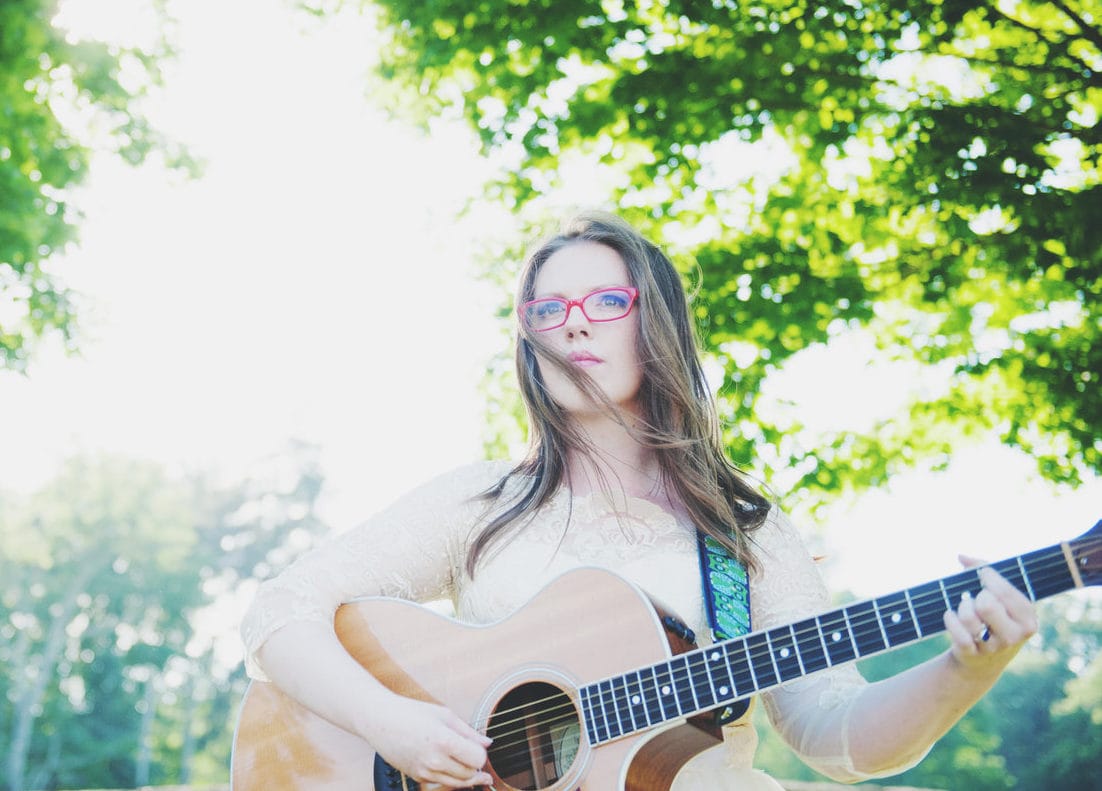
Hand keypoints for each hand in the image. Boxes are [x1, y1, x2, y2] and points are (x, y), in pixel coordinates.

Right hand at [364, 694, 492, 788]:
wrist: (381, 721)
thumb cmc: (412, 713)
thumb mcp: (445, 715)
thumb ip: (468, 731)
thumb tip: (487, 743)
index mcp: (444, 741)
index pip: (477, 759)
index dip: (482, 754)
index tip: (481, 748)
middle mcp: (435, 760)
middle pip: (469, 774)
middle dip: (478, 768)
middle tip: (480, 760)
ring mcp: (425, 771)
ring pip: (457, 783)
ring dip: (469, 778)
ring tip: (480, 776)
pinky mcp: (417, 776)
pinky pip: (442, 783)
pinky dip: (453, 779)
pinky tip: (458, 773)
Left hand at [943, 555, 1037, 672]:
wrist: (983, 661)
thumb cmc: (993, 618)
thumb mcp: (1000, 598)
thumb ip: (984, 569)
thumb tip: (961, 556)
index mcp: (1028, 619)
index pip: (1004, 591)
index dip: (988, 576)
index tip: (983, 573)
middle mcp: (1014, 636)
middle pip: (986, 604)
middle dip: (977, 596)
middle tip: (979, 599)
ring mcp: (993, 647)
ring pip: (968, 616)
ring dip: (962, 607)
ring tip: (967, 609)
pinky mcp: (972, 654)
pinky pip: (955, 630)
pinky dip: (949, 619)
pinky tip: (951, 616)